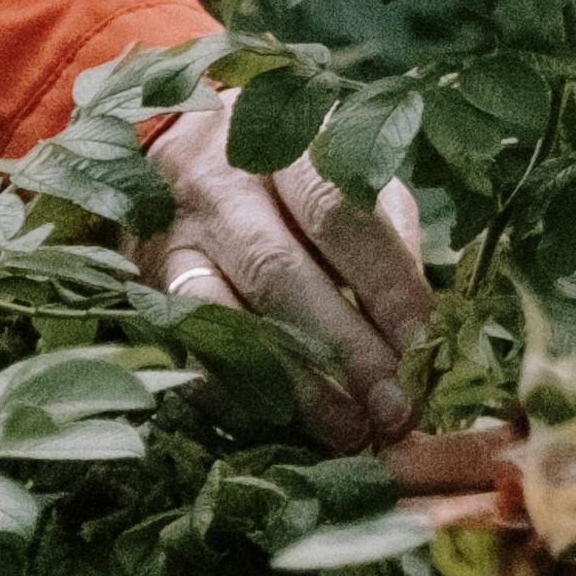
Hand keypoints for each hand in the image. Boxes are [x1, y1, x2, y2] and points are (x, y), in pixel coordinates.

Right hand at [142, 99, 431, 449]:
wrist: (173, 145)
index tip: (425, 349)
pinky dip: (240, 391)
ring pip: (231, 316)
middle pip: (283, 272)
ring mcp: (177, 235)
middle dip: (346, 350)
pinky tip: (285, 423)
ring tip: (349, 431)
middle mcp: (223, 184)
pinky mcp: (150, 282)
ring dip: (296, 383)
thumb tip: (424, 325)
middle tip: (395, 410)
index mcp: (287, 145)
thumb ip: (386, 233)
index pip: (339, 214)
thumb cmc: (288, 172)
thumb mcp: (347, 177)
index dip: (384, 286)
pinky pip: (193, 345)